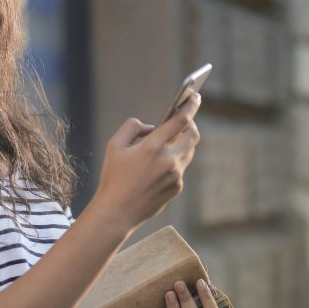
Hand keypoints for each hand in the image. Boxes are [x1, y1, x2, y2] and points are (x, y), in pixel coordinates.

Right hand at [91, 94, 202, 233]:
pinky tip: (160, 164)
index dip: (190, 105)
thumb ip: (132, 127)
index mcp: (153, 146)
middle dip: (191, 123)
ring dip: (183, 142)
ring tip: (171, 139)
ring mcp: (176, 175)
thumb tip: (151, 127)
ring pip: (189, 151)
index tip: (194, 96)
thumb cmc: (113, 176)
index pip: (181, 119)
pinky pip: (181, 168)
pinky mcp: (177, 187)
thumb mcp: (114, 145)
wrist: (117, 211)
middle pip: (193, 134)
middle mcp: (169, 159)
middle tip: (185, 119)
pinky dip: (174, 160)